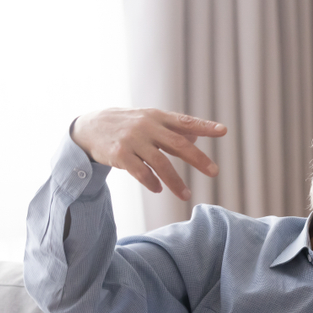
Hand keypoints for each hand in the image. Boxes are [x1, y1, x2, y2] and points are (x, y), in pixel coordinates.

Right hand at [71, 108, 226, 199]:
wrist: (90, 127)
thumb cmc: (127, 126)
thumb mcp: (149, 122)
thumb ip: (173, 129)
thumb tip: (197, 136)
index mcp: (157, 117)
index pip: (185, 121)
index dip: (204, 126)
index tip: (223, 131)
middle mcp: (147, 126)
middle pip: (177, 143)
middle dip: (197, 159)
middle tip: (214, 172)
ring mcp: (132, 140)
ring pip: (160, 163)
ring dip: (175, 181)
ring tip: (186, 196)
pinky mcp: (119, 154)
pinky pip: (140, 172)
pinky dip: (151, 182)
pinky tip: (158, 189)